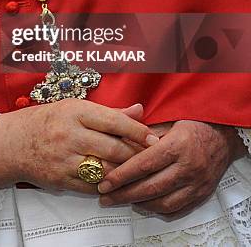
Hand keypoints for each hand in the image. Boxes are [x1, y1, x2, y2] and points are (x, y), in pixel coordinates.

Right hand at [0, 99, 158, 193]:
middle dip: (135, 155)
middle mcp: (70, 134)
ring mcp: (64, 159)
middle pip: (114, 149)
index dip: (138, 131)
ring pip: (106, 170)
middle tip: (149, 157)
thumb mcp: (75, 108)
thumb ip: (110, 112)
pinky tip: (114, 179)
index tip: (153, 138)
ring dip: (124, 172)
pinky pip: (92, 185)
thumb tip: (139, 110)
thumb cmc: (48, 121)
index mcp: (75, 111)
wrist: (13, 143)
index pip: (115, 121)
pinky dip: (107, 184)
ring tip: (136, 169)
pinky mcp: (61, 179)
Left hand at [98, 120, 246, 214]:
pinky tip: (143, 204)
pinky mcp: (201, 194)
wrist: (223, 135)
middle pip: (150, 187)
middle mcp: (188, 167)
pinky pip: (176, 209)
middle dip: (124, 194)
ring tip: (120, 199)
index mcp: (178, 145)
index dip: (122, 175)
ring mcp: (196, 183)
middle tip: (105, 196)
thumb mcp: (168, 119)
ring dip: (138, 203)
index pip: (144, 164)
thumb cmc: (194, 123)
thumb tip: (118, 141)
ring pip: (162, 202)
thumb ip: (143, 131)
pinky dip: (156, 209)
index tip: (105, 181)